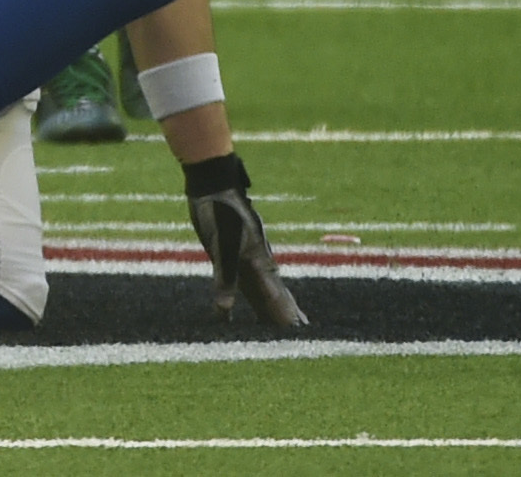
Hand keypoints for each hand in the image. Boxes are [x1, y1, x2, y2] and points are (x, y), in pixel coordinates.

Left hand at [186, 158, 307, 328]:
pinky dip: (248, 297)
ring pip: (263, 291)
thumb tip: (225, 310)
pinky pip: (244, 283)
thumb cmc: (220, 211)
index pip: (278, 299)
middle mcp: (258, 263)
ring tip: (286, 326)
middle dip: (288, 317)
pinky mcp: (232, 255)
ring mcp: (247, 258)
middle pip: (276, 296)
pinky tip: (242, 305)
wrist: (213, 183)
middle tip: (306, 337)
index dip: (288, 318)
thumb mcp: (222, 245)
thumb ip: (224, 277)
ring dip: (271, 309)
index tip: (304, 337)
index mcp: (260, 263)